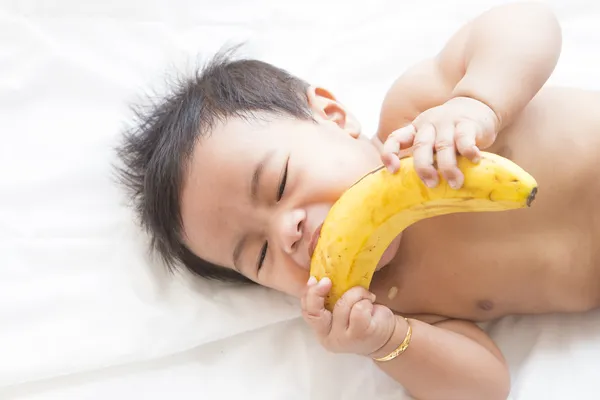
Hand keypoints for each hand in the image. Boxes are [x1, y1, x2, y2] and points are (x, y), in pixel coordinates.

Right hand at [301, 276, 395, 356]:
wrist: (387, 337)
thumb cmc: (363, 318)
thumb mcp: (343, 310)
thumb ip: (330, 300)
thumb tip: (321, 276)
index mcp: (322, 331)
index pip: (308, 312)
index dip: (308, 294)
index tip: (314, 279)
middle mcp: (329, 338)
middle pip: (314, 314)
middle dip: (317, 293)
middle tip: (327, 281)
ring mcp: (343, 338)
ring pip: (342, 305)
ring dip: (356, 293)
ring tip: (366, 296)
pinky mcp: (360, 334)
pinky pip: (358, 308)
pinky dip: (366, 300)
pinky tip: (371, 304)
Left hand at [381, 96, 499, 188]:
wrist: (476, 105)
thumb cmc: (449, 131)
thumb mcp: (431, 138)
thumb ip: (425, 155)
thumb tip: (418, 188)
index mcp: (415, 129)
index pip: (395, 138)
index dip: (390, 153)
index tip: (392, 170)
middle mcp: (429, 124)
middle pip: (421, 145)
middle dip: (424, 167)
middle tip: (431, 184)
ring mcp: (448, 122)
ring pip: (444, 145)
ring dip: (448, 166)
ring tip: (455, 183)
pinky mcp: (468, 124)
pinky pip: (465, 138)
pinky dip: (469, 151)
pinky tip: (473, 161)